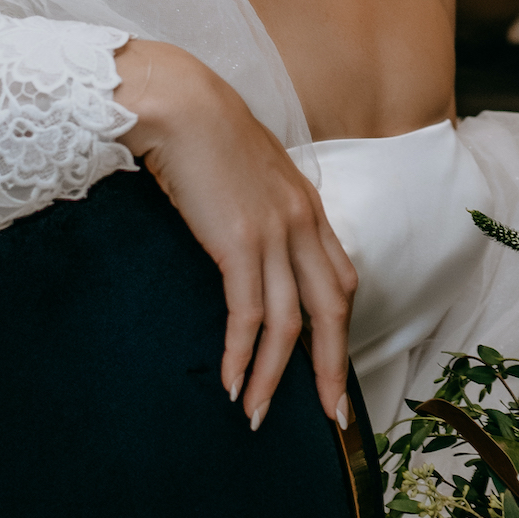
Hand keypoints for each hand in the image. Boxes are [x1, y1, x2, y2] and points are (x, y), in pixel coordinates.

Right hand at [115, 40, 356, 427]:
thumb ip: (259, 205)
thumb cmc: (201, 130)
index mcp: (308, 207)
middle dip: (333, 368)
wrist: (177, 100)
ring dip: (277, 377)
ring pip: (291, 324)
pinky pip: (248, 316)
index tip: (334, 366)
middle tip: (331, 417)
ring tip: (260, 415)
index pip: (341, 279)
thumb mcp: (247, 170)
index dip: (341, 327)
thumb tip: (246, 238)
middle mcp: (304, 224)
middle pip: (333, 310)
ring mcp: (275, 234)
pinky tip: (232, 383)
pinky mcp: (239, 243)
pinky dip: (242, 356)